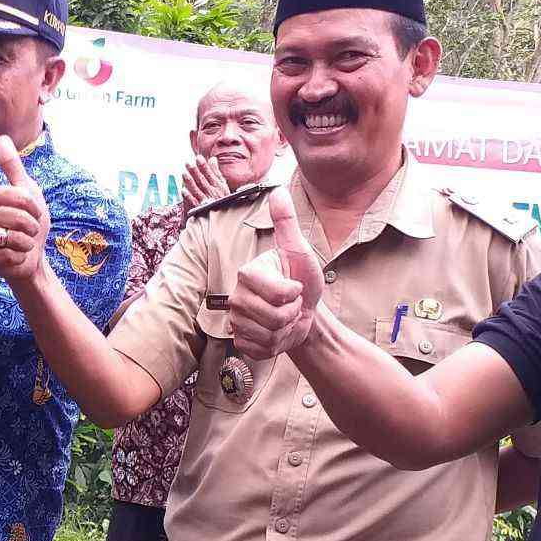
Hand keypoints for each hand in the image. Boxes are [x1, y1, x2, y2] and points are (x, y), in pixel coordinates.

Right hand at [0, 136, 49, 284]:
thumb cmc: (30, 224)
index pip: (20, 196)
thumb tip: (1, 138)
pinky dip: (19, 257)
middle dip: (32, 227)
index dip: (34, 207)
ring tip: (21, 243)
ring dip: (26, 243)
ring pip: (14, 237)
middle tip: (27, 231)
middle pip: (19, 217)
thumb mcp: (28, 192)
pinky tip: (13, 256)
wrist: (30, 257)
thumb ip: (13, 167)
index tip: (33, 212)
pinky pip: (9, 255)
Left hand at [180, 154, 227, 211]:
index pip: (210, 174)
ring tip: (184, 174)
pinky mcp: (201, 209)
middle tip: (187, 163)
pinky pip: (194, 203)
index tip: (198, 158)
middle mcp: (212, 192)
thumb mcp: (222, 184)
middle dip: (195, 172)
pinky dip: (189, 197)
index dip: (204, 166)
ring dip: (190, 182)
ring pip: (197, 190)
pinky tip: (183, 190)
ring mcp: (206, 201)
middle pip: (202, 181)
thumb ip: (216, 172)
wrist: (224, 215)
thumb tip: (212, 159)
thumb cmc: (222, 197)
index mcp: (218, 186)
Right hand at [228, 187, 324, 358]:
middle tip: (291, 304)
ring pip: (269, 335)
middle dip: (292, 313)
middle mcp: (236, 296)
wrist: (304, 313)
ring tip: (285, 317)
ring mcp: (236, 320)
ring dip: (286, 329)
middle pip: (274, 317)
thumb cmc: (302, 280)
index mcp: (248, 273)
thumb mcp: (300, 251)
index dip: (294, 294)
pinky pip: (261, 349)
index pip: (277, 293)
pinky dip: (275, 345)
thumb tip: (278, 191)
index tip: (295, 286)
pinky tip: (275, 333)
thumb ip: (287, 223)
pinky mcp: (241, 341)